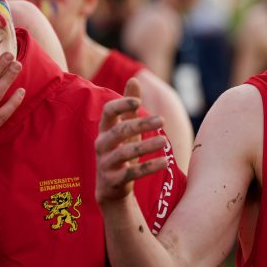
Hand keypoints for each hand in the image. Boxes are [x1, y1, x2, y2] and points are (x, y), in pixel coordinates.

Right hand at [95, 78, 168, 203]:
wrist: (111, 188)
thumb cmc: (121, 151)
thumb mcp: (125, 129)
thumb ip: (129, 107)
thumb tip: (134, 78)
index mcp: (104, 129)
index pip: (107, 112)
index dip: (120, 105)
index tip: (137, 101)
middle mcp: (102, 145)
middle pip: (119, 131)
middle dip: (140, 124)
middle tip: (162, 120)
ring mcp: (105, 163)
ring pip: (124, 153)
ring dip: (146, 146)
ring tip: (164, 141)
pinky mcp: (113, 180)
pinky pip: (131, 173)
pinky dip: (148, 168)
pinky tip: (165, 162)